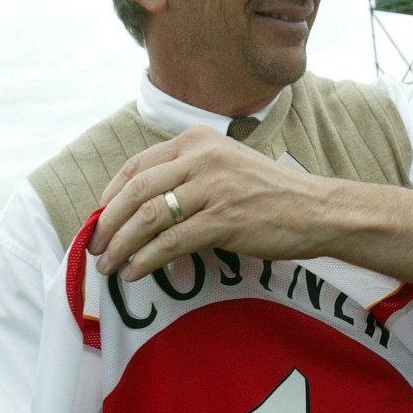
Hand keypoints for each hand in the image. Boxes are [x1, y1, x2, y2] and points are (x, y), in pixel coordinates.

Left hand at [88, 126, 332, 279]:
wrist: (317, 210)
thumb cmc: (273, 193)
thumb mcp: (227, 166)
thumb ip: (188, 176)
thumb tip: (144, 209)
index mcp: (197, 141)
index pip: (137, 165)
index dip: (110, 196)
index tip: (100, 219)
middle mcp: (202, 158)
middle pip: (136, 192)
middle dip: (108, 224)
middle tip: (95, 247)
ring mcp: (213, 188)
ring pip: (149, 218)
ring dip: (121, 246)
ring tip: (109, 266)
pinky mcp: (224, 219)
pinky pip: (172, 242)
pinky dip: (147, 260)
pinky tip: (135, 272)